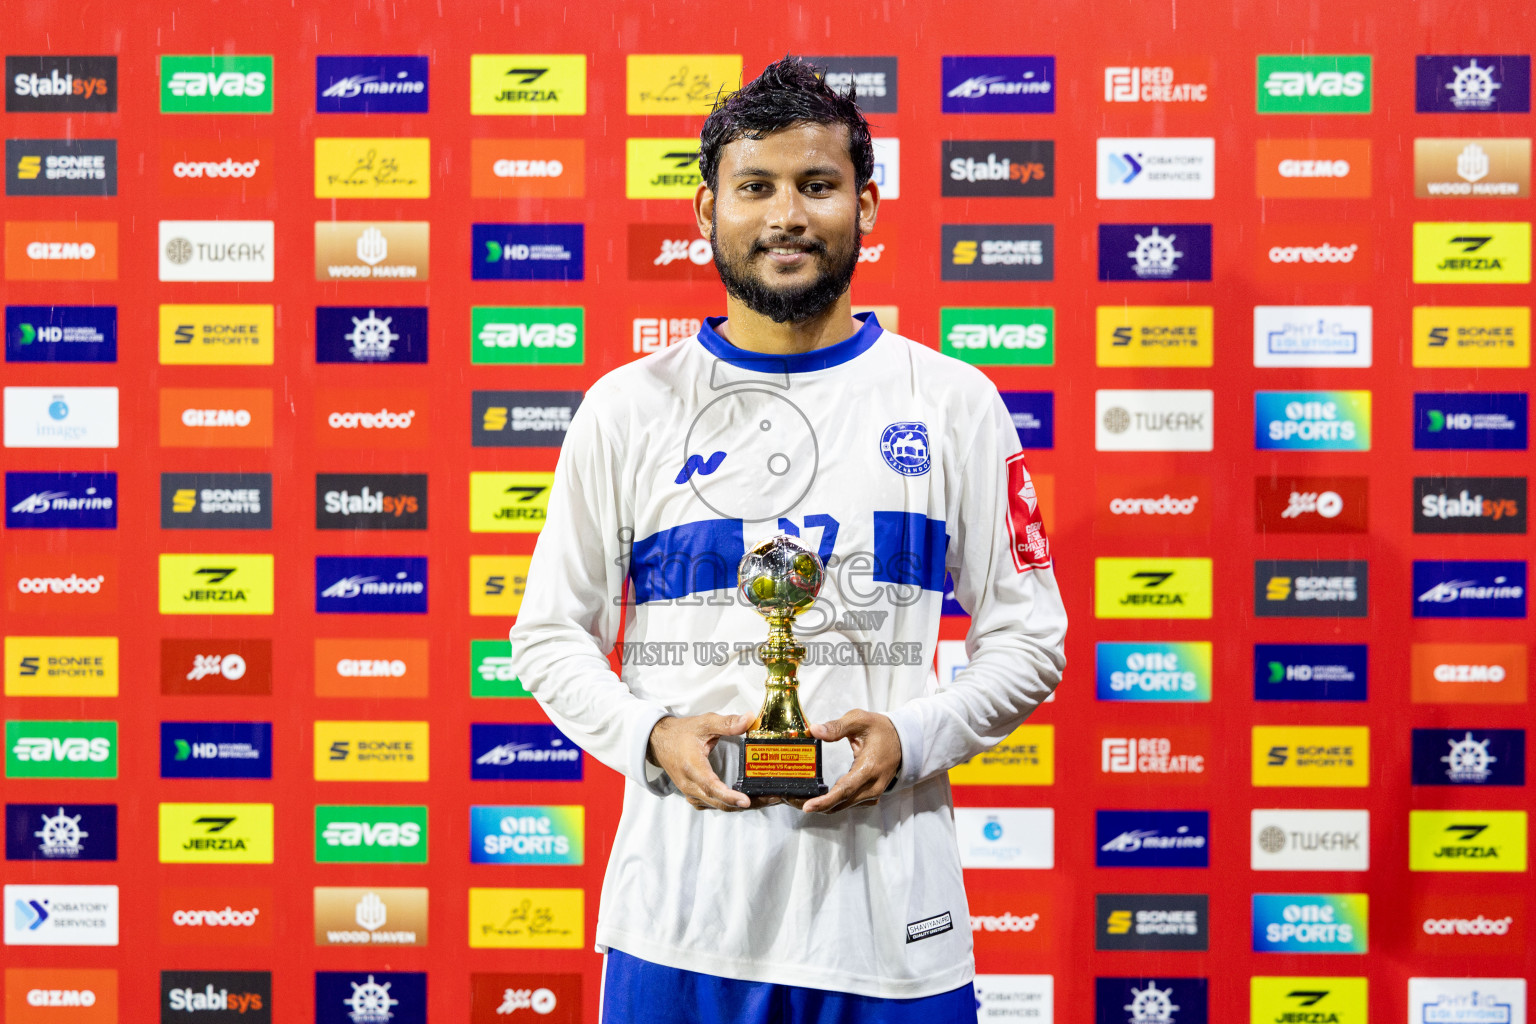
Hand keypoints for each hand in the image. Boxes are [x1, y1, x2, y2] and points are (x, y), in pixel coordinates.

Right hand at [647, 713, 767, 810]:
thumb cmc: (681, 733)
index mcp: (693, 767)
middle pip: (719, 802)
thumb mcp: (704, 723)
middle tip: (769, 799)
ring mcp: (690, 792)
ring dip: (739, 806)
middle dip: (745, 804)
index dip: (729, 796)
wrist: (658, 741)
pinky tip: (743, 801)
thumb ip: (727, 723)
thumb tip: (750, 720)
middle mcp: (690, 784)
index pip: (712, 786)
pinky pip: (711, 805)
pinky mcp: (693, 795)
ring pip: (717, 806)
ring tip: (762, 800)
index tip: (745, 801)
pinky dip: (728, 805)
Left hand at [801, 710, 901, 813]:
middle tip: (791, 800)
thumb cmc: (880, 729)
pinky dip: (833, 803)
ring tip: (800, 798)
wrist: (904, 740)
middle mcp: (872, 786)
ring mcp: (873, 794)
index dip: (825, 801)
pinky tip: (819, 797)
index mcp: (869, 768)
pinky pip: (849, 804)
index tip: (807, 806)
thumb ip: (836, 727)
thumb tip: (814, 731)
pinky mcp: (870, 796)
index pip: (845, 790)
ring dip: (823, 806)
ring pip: (844, 806)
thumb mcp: (859, 720)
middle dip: (816, 805)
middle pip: (841, 803)